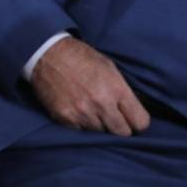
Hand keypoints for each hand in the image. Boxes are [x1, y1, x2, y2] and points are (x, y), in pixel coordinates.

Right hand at [31, 37, 149, 136]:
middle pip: (123, 133)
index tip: (131, 117)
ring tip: (92, 110)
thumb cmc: (80, 57)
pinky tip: (78, 110)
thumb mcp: (109, 68)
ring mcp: (82, 112)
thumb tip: (134, 113)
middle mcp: (101, 103)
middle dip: (121, 127)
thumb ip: (123, 92)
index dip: (137, 121)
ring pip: (102, 134)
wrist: (46, 53)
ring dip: (100, 125)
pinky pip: (82, 132)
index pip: (140, 122)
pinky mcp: (65, 117)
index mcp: (116, 89)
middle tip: (113, 117)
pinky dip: (82, 124)